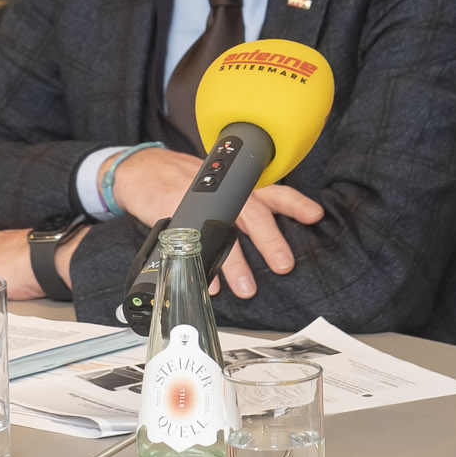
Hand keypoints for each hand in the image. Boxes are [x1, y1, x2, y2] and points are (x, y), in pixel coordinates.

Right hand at [105, 146, 323, 299]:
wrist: (140, 168)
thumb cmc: (183, 180)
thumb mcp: (218, 188)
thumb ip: (240, 207)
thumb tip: (269, 238)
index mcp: (237, 187)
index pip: (272, 191)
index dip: (295, 203)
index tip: (315, 215)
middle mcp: (222, 193)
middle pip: (252, 215)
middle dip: (270, 241)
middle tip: (284, 265)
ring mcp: (196, 200)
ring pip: (222, 232)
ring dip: (235, 263)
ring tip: (246, 288)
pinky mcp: (171, 210)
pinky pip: (190, 241)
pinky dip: (201, 264)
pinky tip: (210, 283)